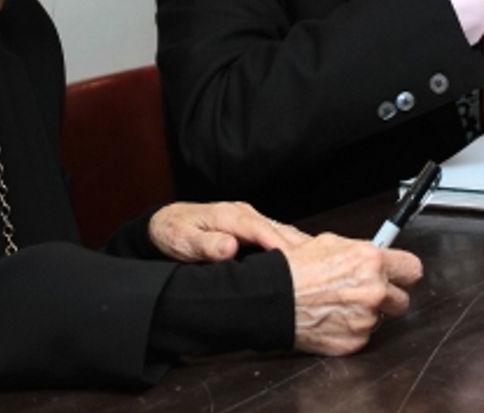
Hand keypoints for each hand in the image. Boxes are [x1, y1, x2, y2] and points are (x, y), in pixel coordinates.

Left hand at [148, 201, 310, 262]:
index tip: (298, 265)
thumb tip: (229, 247)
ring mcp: (248, 219)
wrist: (162, 224)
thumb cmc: (171, 234)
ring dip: (299, 247)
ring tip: (320, 267)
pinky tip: (303, 261)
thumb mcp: (182, 241)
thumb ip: (204, 245)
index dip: (281, 247)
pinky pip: (275, 236)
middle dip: (300, 247)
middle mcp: (243, 213)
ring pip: (281, 232)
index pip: (262, 231)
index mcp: (230, 216)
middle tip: (321, 269)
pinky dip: (291, 247)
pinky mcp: (250, 227)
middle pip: (278, 230)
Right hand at [283, 233, 422, 355]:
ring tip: (340, 303)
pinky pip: (364, 335)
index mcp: (371, 261)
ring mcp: (366, 319)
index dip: (403, 273)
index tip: (399, 275)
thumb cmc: (296, 270)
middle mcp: (374, 290)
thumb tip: (377, 253)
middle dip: (388, 296)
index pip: (413, 269)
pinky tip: (334, 317)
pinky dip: (352, 329)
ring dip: (367, 313)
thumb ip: (362, 251)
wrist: (274, 298)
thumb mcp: (331, 242)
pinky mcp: (356, 341)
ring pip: (381, 318)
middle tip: (368, 292)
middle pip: (403, 300)